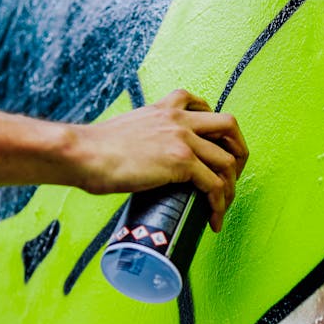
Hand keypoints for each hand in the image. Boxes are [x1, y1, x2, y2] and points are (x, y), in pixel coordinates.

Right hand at [74, 89, 248, 231]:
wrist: (84, 153)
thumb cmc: (95, 150)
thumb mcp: (127, 129)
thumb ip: (145, 136)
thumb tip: (148, 159)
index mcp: (164, 108)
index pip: (204, 105)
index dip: (217, 129)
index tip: (217, 150)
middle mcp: (179, 119)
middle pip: (229, 126)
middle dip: (239, 151)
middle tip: (232, 176)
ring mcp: (183, 139)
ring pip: (228, 160)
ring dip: (231, 186)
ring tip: (223, 206)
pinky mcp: (181, 162)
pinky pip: (214, 185)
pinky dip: (219, 204)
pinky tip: (214, 217)